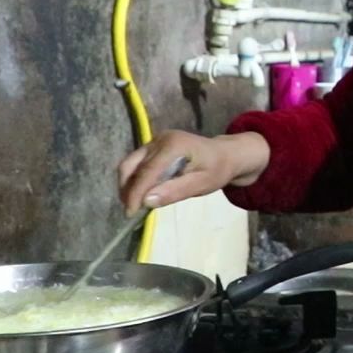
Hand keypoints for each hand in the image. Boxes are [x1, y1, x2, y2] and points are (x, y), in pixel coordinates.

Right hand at [117, 130, 269, 215]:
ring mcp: (155, 141)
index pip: (146, 171)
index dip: (135, 193)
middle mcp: (160, 139)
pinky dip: (136, 180)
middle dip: (126, 189)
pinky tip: (143, 194)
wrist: (226, 155)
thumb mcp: (201, 184)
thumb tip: (146, 201)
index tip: (130, 213)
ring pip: (130, 164)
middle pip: (130, 165)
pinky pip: (137, 164)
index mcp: (173, 145)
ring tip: (134, 205)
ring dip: (129, 185)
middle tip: (130, 211)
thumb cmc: (217, 169)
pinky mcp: (153, 147)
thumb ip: (175, 191)